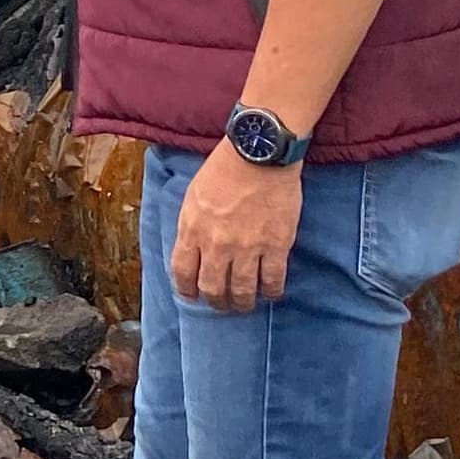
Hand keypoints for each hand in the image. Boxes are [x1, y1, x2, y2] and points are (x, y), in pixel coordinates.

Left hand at [170, 142, 303, 311]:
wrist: (258, 153)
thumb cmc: (224, 168)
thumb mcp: (193, 196)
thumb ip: (191, 225)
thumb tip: (192, 248)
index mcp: (192, 230)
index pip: (183, 273)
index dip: (187, 290)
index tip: (192, 296)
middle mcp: (217, 244)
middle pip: (212, 288)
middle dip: (216, 302)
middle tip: (222, 305)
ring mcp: (247, 247)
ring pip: (242, 291)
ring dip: (243, 303)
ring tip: (245, 304)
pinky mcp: (276, 245)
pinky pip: (273, 280)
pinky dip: (271, 292)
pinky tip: (271, 293)